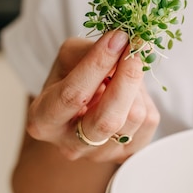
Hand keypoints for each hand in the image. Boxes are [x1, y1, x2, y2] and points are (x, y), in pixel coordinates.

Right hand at [26, 30, 159, 162]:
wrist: (83, 107)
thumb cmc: (72, 78)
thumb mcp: (70, 57)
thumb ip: (91, 51)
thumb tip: (123, 43)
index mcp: (43, 120)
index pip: (73, 95)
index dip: (98, 64)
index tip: (118, 37)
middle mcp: (70, 145)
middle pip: (107, 119)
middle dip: (127, 78)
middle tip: (137, 47)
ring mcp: (100, 155)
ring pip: (133, 118)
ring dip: (137, 86)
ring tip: (128, 70)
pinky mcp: (126, 155)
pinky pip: (148, 123)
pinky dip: (145, 99)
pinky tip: (132, 92)